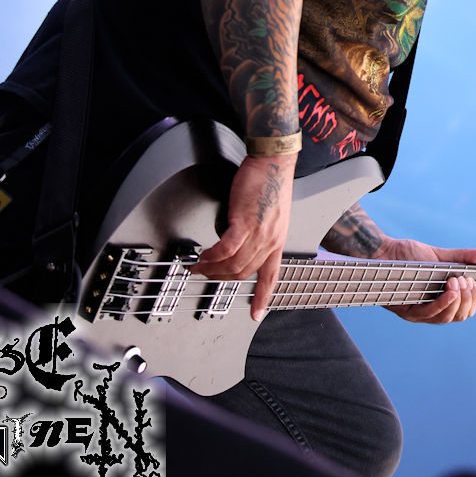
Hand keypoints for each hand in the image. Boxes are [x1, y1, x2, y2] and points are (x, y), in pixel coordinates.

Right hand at [189, 153, 294, 321]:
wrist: (274, 162)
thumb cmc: (271, 183)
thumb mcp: (272, 216)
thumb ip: (259, 234)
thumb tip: (240, 244)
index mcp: (278, 241)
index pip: (271, 276)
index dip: (263, 297)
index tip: (257, 314)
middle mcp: (270, 241)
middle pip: (244, 273)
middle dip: (221, 278)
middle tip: (204, 275)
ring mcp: (259, 233)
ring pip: (233, 264)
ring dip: (212, 268)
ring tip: (198, 266)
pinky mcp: (244, 221)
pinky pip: (225, 248)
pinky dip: (212, 256)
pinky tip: (203, 255)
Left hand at [376, 238, 475, 323]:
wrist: (383, 251)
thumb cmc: (408, 255)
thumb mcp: (439, 256)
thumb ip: (463, 257)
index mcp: (441, 300)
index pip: (464, 311)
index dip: (473, 300)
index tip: (473, 282)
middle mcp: (431, 310)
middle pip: (459, 316)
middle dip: (468, 299)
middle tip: (465, 280)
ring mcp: (419, 314)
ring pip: (447, 317)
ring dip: (458, 301)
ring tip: (458, 282)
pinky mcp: (407, 312)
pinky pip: (430, 314)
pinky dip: (444, 304)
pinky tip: (450, 292)